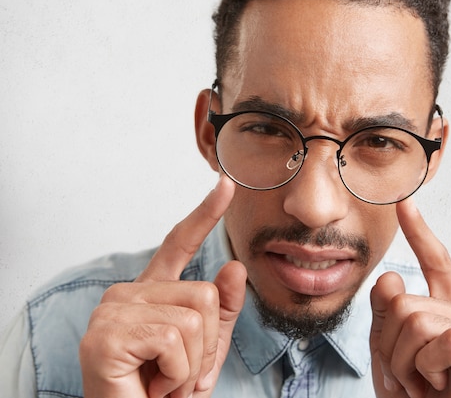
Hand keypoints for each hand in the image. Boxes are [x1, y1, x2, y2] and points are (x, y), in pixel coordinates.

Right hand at [79, 176, 246, 397]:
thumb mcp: (205, 349)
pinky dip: (177, 374)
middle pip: (204, 293)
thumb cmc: (165, 391)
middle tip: (176, 373)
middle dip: (205, 346)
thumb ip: (221, 310)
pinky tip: (152, 386)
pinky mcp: (106, 335)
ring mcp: (112, 311)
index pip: (178, 244)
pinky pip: (173, 338)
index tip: (226, 184)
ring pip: (195, 317)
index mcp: (150, 292)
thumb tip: (234, 266)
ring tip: (163, 382)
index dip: (204, 214)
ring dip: (191, 364)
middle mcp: (126, 294)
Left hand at [369, 199, 450, 397]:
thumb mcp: (389, 352)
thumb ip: (386, 315)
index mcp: (447, 310)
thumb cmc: (418, 397)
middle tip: (407, 375)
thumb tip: (390, 277)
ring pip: (416, 320)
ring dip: (404, 362)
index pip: (436, 262)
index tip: (403, 202)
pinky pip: (443, 341)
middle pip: (404, 301)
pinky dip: (427, 370)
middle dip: (389, 345)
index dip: (419, 231)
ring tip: (423, 384)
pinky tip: (440, 387)